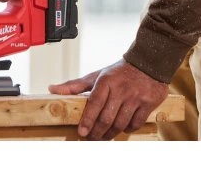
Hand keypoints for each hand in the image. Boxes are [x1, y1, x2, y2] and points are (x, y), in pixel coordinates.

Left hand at [49, 60, 168, 140]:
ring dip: (110, 134)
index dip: (87, 121)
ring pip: (120, 123)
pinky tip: (122, 128)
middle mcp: (121, 89)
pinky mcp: (148, 103)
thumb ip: (75, 85)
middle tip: (91, 139)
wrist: (149, 62)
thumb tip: (52, 89)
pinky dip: (127, 129)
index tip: (82, 133)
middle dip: (97, 133)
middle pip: (107, 118)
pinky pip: (135, 123)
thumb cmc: (119, 71)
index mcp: (106, 81)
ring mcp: (135, 97)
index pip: (94, 104)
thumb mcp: (97, 75)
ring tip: (104, 137)